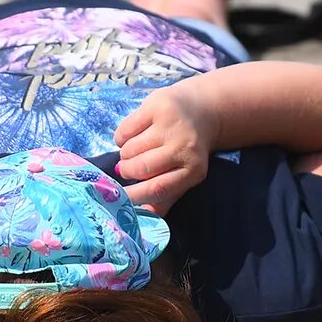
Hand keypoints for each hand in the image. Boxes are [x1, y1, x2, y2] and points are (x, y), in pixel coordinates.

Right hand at [114, 82, 218, 215]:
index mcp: (194, 170)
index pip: (158, 188)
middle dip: (126, 171)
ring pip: (130, 149)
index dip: (134, 196)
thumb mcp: (184, 174)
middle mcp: (184, 147)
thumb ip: (166, 196)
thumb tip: (142, 215)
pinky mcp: (157, 106)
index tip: (118, 198)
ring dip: (125, 153)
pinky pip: (125, 130)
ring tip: (134, 151)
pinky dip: (123, 136)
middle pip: (140, 168)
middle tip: (125, 169)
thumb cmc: (188, 149)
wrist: (202, 110)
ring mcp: (170, 125)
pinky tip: (134, 134)